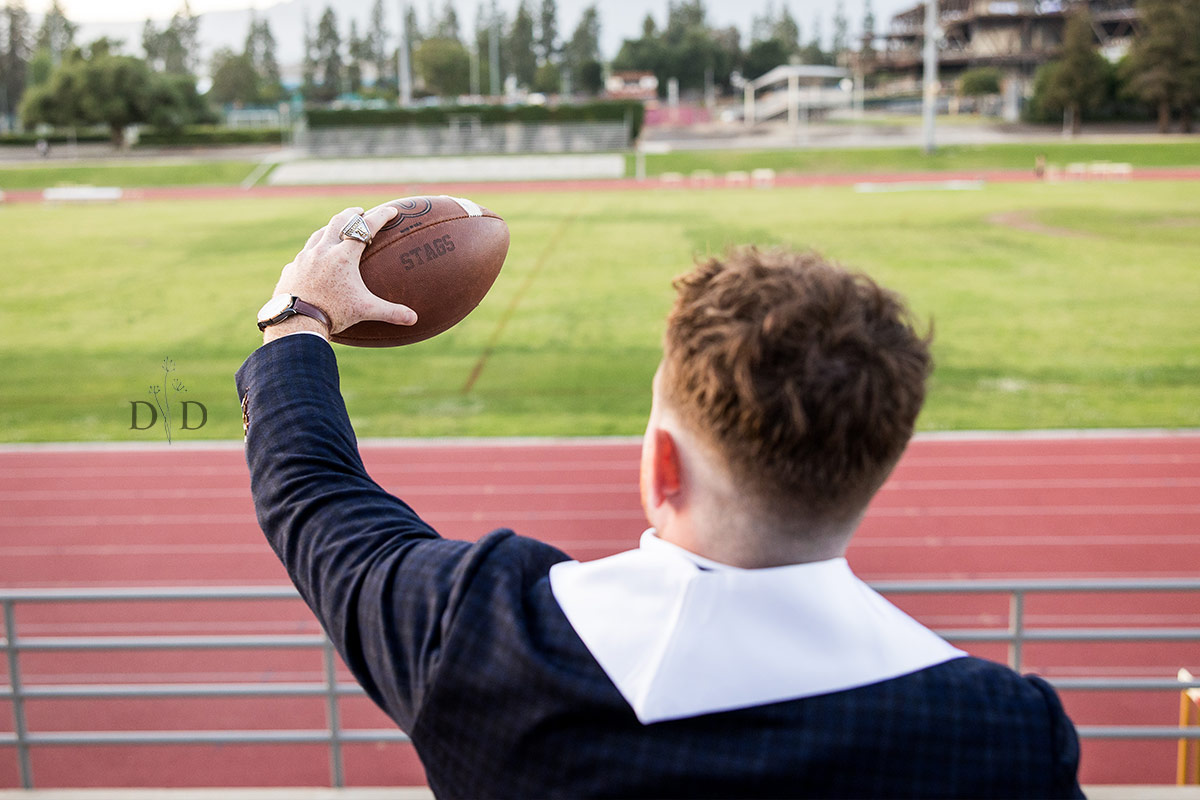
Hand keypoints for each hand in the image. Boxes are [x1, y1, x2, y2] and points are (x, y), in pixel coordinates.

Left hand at [266, 206, 417, 340]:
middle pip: (339, 221)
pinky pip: (304, 255)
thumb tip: (414, 319)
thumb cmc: (334, 314)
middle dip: (352, 213)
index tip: (391, 210)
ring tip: (337, 231)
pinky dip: (313, 253)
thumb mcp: (365, 311)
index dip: (381, 216)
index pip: (366, 228)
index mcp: (343, 256)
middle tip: (360, 211)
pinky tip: (315, 260)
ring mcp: (304, 258)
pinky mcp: (292, 268)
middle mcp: (323, 250)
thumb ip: (391, 312)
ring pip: (319, 234)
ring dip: (331, 229)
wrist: (297, 321)